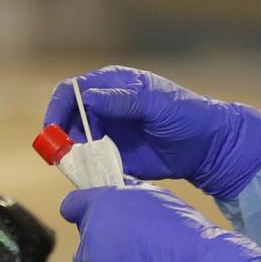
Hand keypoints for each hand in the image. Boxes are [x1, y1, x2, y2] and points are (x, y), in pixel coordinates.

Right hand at [44, 66, 260, 199]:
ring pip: (75, 144)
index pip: (72, 91)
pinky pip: (90, 164)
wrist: (207, 148)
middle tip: (69, 155)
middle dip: (63, 137)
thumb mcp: (156, 103)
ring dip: (75, 156)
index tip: (53, 130)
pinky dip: (87, 171)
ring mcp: (107, 133)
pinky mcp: (112, 157)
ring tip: (89, 165)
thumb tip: (87, 98)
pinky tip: (96, 175)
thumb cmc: (186, 116)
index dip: (57, 108)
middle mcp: (104, 108)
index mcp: (111, 86)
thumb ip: (123, 100)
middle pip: (67, 119)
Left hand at [61, 183, 260, 261]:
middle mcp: (92, 233)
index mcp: (102, 204)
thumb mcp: (155, 196)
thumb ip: (128, 196)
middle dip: (100, 240)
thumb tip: (121, 194)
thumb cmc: (182, 229)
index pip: (71, 206)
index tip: (91, 215)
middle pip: (83, 237)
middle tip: (128, 244)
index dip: (81, 210)